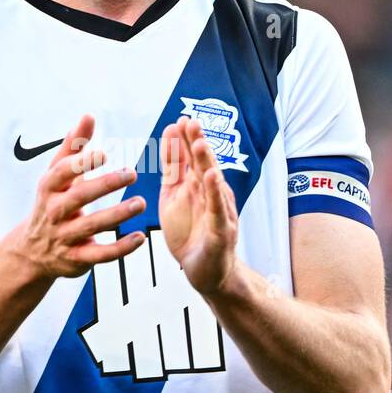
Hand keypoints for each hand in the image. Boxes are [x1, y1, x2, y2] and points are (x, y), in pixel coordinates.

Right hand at [16, 114, 145, 278]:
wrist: (32, 251)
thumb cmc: (52, 203)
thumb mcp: (57, 175)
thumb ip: (74, 147)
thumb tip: (88, 116)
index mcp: (50, 188)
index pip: (62, 173)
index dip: (82, 163)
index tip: (104, 153)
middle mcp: (55, 212)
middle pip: (79, 197)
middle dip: (105, 185)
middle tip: (132, 174)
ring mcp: (64, 237)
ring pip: (92, 226)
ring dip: (117, 214)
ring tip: (140, 203)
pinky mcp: (76, 259)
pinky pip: (100, 254)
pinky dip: (121, 248)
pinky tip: (140, 237)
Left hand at [159, 116, 237, 294]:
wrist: (205, 272)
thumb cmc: (191, 235)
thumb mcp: (173, 199)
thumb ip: (173, 172)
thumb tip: (169, 141)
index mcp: (196, 186)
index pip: (190, 159)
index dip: (184, 141)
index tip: (178, 120)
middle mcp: (210, 194)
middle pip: (203, 164)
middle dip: (197, 142)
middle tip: (190, 121)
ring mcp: (218, 211)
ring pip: (213, 183)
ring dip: (208, 162)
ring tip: (200, 143)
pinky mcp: (221, 231)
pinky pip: (218, 209)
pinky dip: (216, 193)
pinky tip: (213, 177)